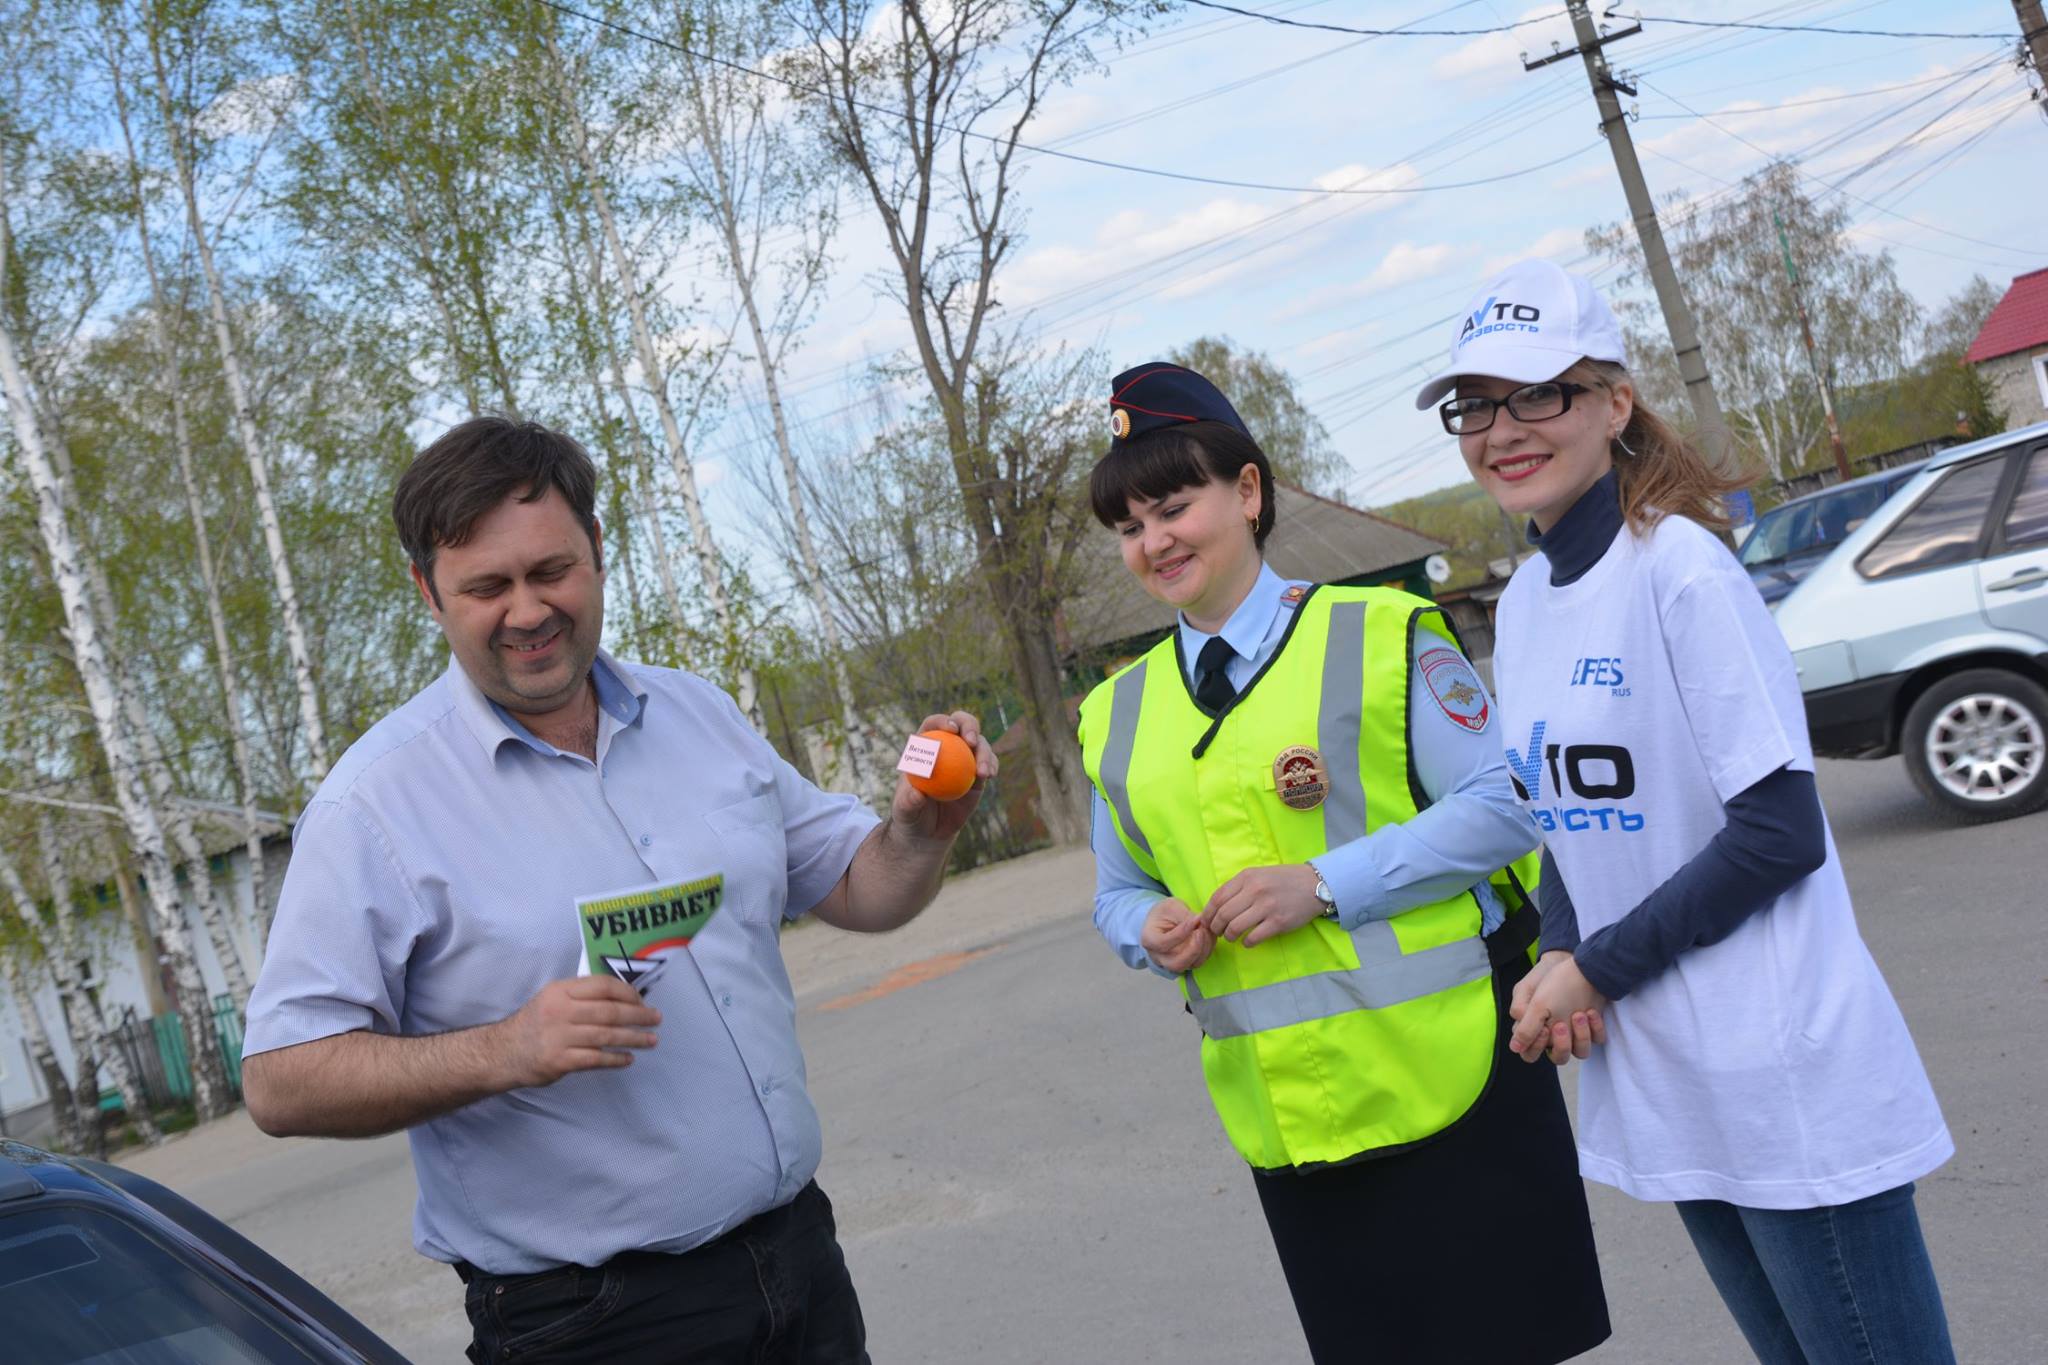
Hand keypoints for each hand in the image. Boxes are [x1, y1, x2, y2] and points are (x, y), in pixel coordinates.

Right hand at [492, 976, 660, 1087]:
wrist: (502, 1052)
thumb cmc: (535, 1023)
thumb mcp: (553, 998)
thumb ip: (582, 996)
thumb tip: (624, 999)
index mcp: (561, 990)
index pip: (603, 986)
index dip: (628, 993)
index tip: (642, 1001)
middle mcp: (560, 1010)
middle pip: (609, 1011)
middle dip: (638, 1016)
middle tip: (656, 1019)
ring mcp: (559, 1036)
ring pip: (606, 1035)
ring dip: (633, 1038)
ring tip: (650, 1040)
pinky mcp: (559, 1060)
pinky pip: (596, 1059)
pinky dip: (615, 1058)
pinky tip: (628, 1058)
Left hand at [889, 711, 997, 841]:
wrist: (929, 831)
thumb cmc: (911, 816)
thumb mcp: (905, 811)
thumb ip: (909, 802)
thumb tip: (918, 794)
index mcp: (925, 745)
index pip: (933, 725)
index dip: (943, 721)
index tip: (951, 729)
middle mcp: (947, 746)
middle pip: (961, 724)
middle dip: (969, 725)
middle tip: (971, 741)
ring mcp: (964, 758)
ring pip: (979, 743)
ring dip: (984, 751)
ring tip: (982, 773)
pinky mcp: (978, 774)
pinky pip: (988, 763)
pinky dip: (991, 765)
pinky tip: (990, 774)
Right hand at [1141, 898, 1214, 972]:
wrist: (1164, 920)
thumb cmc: (1164, 913)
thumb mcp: (1171, 907)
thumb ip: (1184, 915)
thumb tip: (1200, 921)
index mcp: (1149, 940)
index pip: (1163, 943)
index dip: (1181, 933)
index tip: (1195, 919)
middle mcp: (1159, 957)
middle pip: (1176, 964)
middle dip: (1194, 948)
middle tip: (1202, 930)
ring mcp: (1173, 962)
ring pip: (1191, 965)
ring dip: (1204, 948)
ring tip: (1207, 929)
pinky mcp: (1187, 963)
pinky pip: (1199, 961)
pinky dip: (1207, 949)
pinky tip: (1208, 934)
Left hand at [1203, 864, 1324, 946]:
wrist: (1314, 884)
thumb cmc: (1284, 880)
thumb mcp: (1258, 874)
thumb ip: (1239, 886)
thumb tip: (1216, 906)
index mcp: (1247, 877)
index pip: (1217, 898)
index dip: (1208, 913)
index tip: (1206, 922)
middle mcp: (1254, 890)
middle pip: (1223, 915)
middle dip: (1216, 928)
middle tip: (1218, 932)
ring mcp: (1267, 907)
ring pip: (1235, 927)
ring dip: (1229, 936)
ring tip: (1232, 937)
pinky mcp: (1278, 922)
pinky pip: (1253, 938)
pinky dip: (1246, 943)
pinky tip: (1248, 941)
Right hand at [1509, 954, 1607, 1062]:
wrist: (1579, 963)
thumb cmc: (1550, 979)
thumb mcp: (1535, 1000)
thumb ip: (1525, 1026)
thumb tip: (1514, 1048)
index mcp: (1534, 1028)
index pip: (1530, 1053)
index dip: (1537, 1046)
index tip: (1544, 1029)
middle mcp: (1554, 1035)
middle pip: (1558, 1058)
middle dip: (1562, 1044)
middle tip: (1562, 1024)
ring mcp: (1574, 1032)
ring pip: (1580, 1052)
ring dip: (1581, 1035)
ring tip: (1580, 1013)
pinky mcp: (1591, 1027)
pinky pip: (1597, 1039)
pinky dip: (1596, 1028)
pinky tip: (1591, 1011)